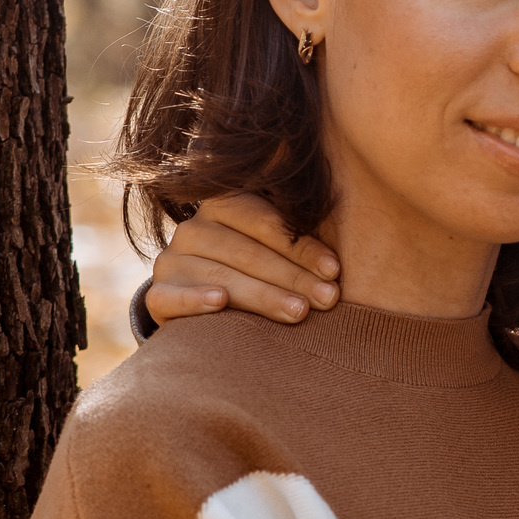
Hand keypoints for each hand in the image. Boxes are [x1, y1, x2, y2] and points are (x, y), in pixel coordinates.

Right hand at [145, 194, 342, 327]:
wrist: (208, 308)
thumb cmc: (264, 272)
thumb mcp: (280, 248)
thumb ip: (303, 232)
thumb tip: (361, 220)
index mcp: (224, 205)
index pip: (264, 221)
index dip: (300, 246)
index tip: (335, 271)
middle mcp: (193, 229)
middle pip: (246, 251)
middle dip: (293, 277)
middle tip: (328, 299)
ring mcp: (171, 261)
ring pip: (219, 275)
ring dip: (262, 294)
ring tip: (299, 313)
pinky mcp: (157, 295)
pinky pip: (171, 296)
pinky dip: (195, 298)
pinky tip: (220, 303)